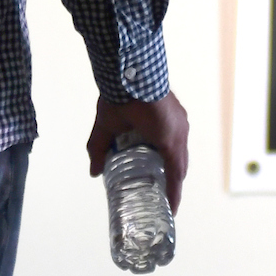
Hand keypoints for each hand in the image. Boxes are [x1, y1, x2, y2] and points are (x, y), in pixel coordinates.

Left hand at [88, 91, 188, 212]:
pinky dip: (171, 145)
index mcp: (169, 140)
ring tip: (161, 172)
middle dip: (173, 181)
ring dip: (173, 161)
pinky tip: (159, 146)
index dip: (173, 195)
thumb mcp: (107, 125)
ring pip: (181, 148)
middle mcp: (180, 131)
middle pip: (181, 164)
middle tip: (164, 195)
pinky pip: (178, 134)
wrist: (132, 65)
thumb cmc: (122, 96)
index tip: (171, 211)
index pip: (175, 176)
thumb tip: (94, 170)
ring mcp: (181, 118)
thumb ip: (99, 148)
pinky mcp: (176, 109)